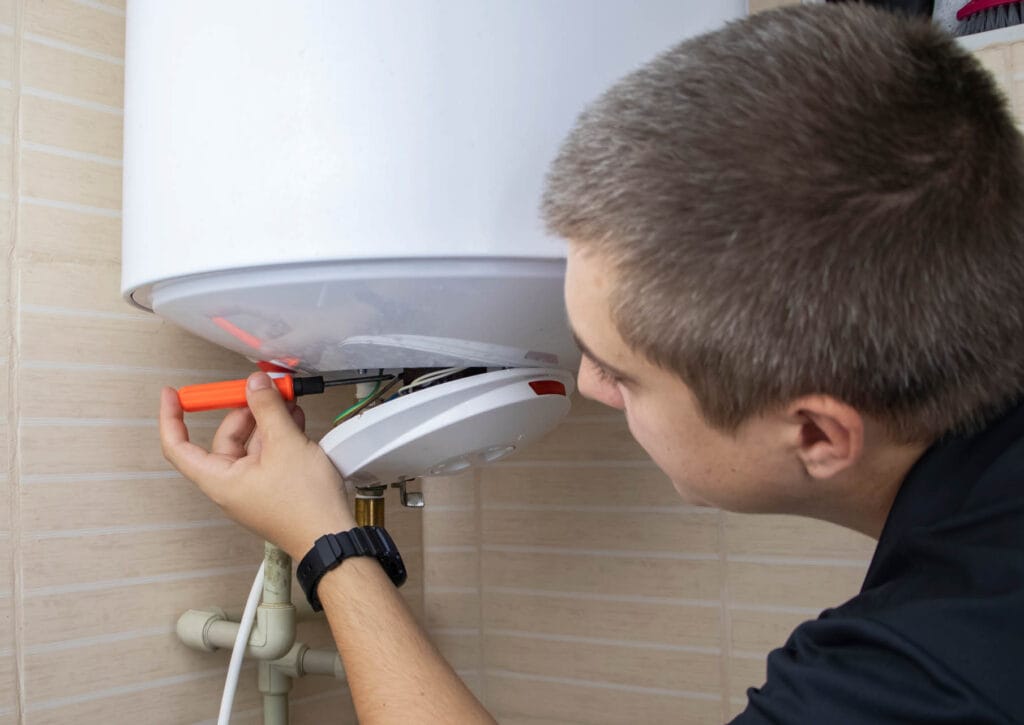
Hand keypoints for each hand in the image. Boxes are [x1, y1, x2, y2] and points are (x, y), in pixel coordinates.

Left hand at [159, 371, 356, 558]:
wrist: (331, 534)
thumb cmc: (305, 505)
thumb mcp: (285, 444)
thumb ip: (267, 408)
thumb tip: (255, 385)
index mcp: (220, 480)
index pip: (178, 447)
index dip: (172, 417)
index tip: (173, 394)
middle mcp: (232, 485)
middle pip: (225, 438)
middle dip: (245, 412)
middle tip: (263, 391)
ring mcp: (253, 487)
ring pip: (251, 444)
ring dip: (267, 421)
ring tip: (288, 404)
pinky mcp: (274, 487)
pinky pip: (268, 455)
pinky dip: (279, 435)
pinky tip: (295, 421)